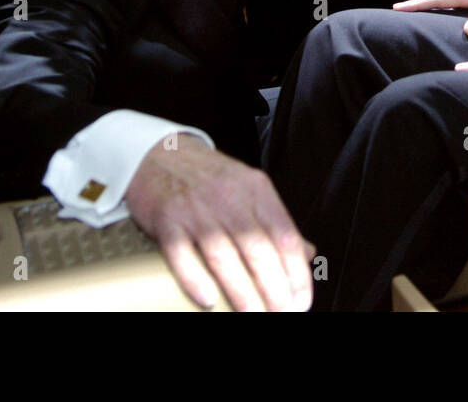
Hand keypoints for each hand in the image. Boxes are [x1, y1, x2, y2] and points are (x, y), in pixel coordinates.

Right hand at [125, 135, 313, 311]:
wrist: (161, 153)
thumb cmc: (209, 177)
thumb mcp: (250, 189)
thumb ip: (276, 222)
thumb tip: (306, 253)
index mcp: (257, 191)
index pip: (285, 236)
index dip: (296, 273)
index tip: (301, 300)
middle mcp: (230, 198)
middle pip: (258, 249)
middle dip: (273, 289)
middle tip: (282, 313)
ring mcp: (197, 209)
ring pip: (224, 256)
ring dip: (241, 292)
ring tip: (253, 314)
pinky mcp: (168, 220)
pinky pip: (182, 254)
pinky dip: (195, 280)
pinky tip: (209, 300)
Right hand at [395, 0, 467, 37]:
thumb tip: (467, 30)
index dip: (420, 3)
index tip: (400, 7)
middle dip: (418, 4)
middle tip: (397, 10)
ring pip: (446, 2)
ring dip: (429, 6)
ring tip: (411, 14)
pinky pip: (454, 5)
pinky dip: (442, 8)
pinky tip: (438, 17)